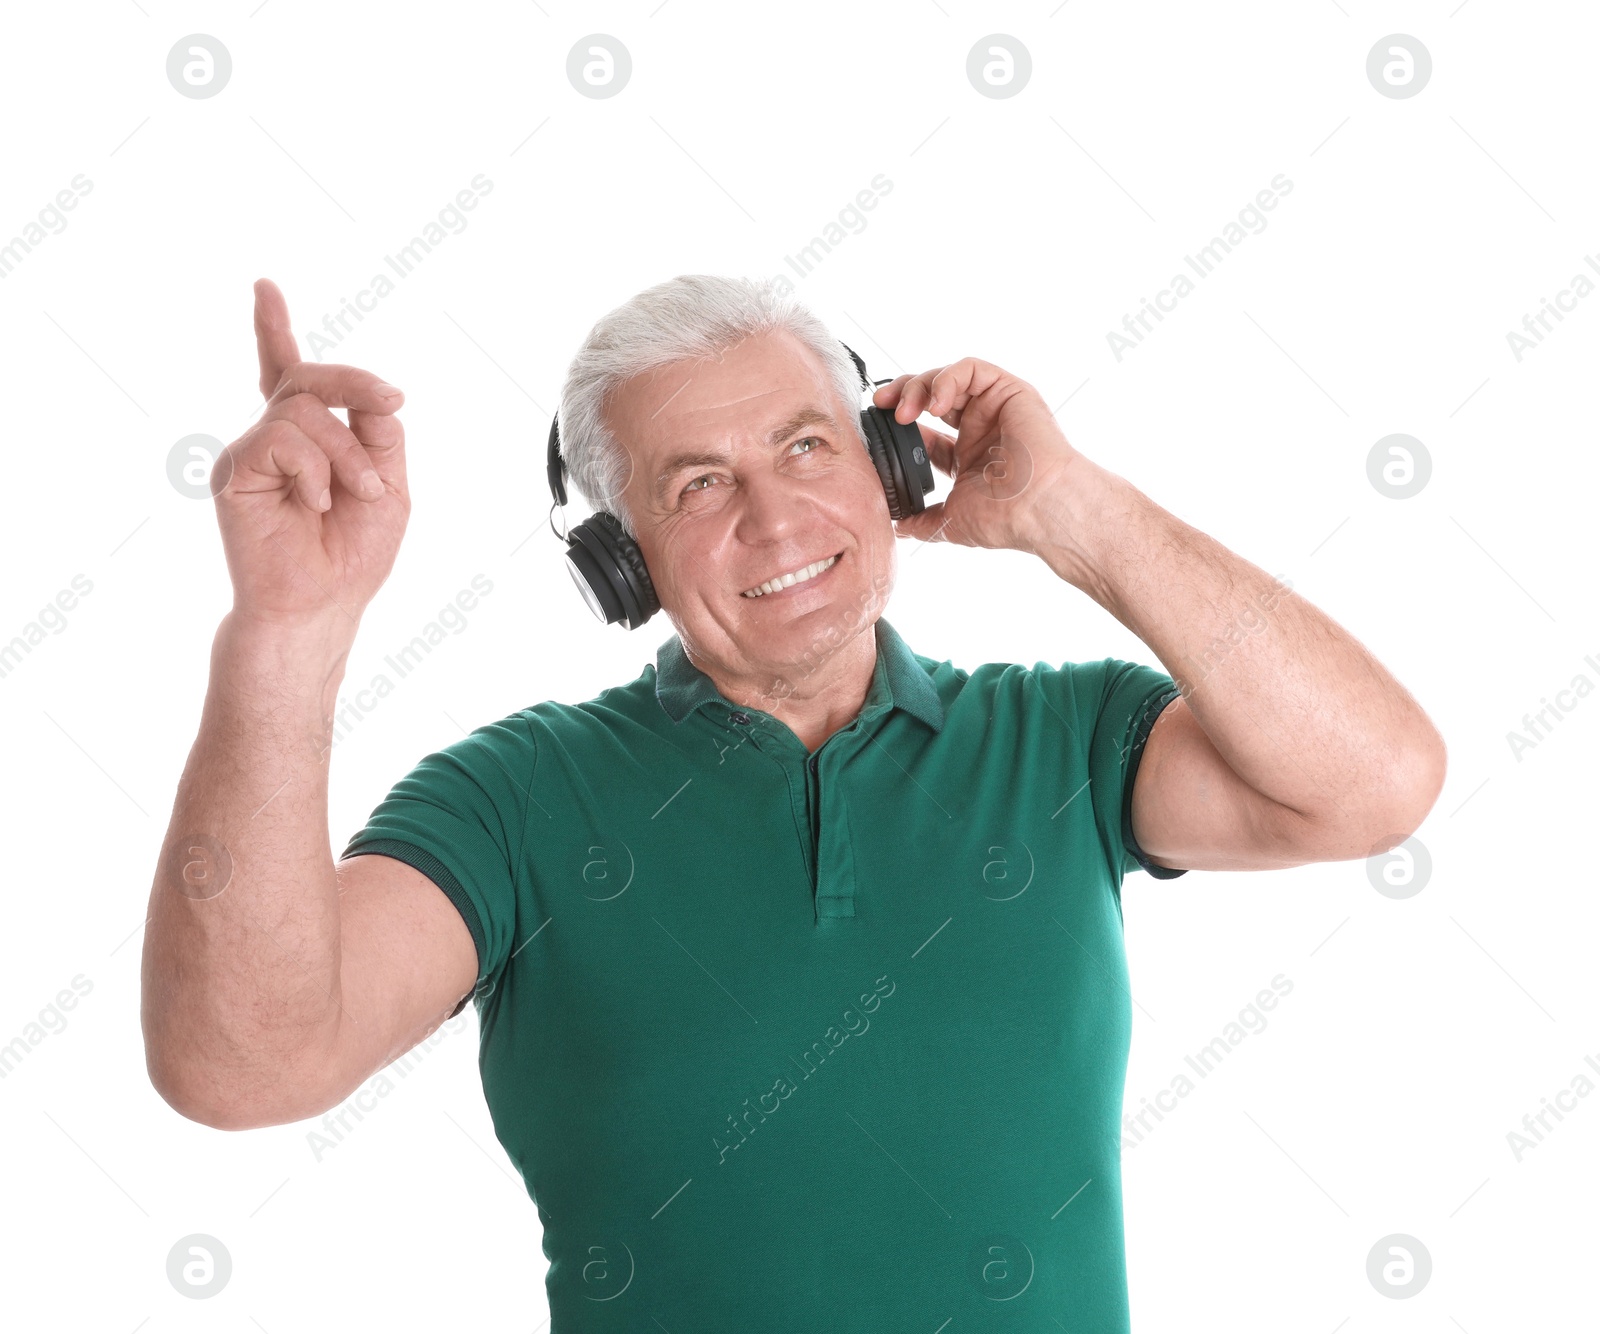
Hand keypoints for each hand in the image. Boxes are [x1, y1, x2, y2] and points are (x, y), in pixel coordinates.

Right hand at [212, 279, 410, 627]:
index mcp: (308, 439)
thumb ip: (378, 434)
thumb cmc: (353, 555)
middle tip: (393, 403)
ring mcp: (252, 452)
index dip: (273, 330)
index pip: (288, 374)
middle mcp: (274, 439)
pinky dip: (316, 468)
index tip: (264, 287)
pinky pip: (283, 438)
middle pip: (308, 377)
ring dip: (348, 452)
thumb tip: (372, 395)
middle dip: (356, 383)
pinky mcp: (234, 470)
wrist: (322, 603)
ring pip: (304, 410)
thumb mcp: (390, 485)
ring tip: (359, 495)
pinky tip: (318, 502)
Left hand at [872, 358, 1080, 552]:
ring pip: (948, 378)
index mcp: (968, 457)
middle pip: (933, 397)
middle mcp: (981, 428)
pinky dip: (947, 379)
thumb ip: (924, 521)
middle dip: (902, 395)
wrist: (1040, 508)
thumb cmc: (1006, 517)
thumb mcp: (952, 522)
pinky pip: (971, 368)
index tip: (877, 431)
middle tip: (880, 404)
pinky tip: (935, 404)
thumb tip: (898, 527)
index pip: (925, 432)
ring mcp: (995, 408)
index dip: (899, 428)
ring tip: (904, 410)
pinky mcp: (1009, 390)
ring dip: (919, 386)